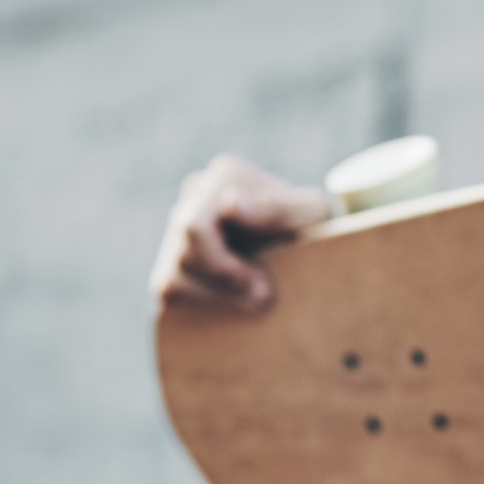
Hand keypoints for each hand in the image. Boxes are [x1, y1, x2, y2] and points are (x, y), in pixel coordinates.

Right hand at [150, 153, 335, 313]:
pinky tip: (233, 304)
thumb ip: (276, 207)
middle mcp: (194, 195)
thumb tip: (229, 204)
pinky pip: (168, 290)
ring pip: (172, 278)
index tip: (264, 288)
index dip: (223, 267)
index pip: (195, 227)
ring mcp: (178, 228)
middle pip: (184, 255)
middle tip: (263, 299)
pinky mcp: (174, 260)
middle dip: (223, 285)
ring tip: (255, 302)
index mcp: (225, 176)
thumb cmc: (314, 226)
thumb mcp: (312, 214)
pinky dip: (202, 306)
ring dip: (216, 299)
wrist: (314, 249)